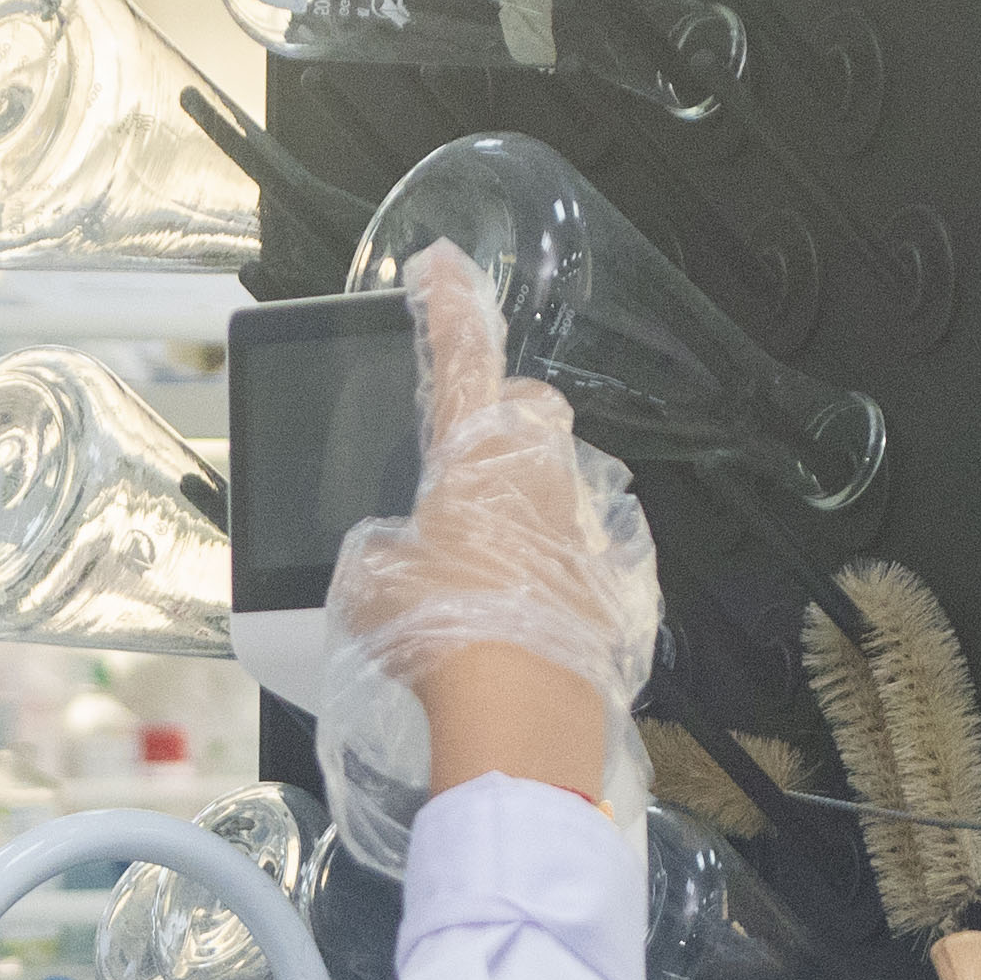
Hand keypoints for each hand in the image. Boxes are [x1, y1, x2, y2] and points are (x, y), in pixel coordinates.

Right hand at [309, 247, 652, 851]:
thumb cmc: (440, 635)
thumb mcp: (366, 583)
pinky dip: (553, 576)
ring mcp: (585, 528)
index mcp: (476, 454)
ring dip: (523, 512)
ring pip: (558, 490)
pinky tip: (522, 617)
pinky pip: (582, 559)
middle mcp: (542, 474)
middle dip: (500, 425)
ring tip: (480, 570)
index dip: (447, 306)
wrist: (521, 714)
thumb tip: (395, 559)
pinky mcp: (614, 586)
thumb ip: (380, 548)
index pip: (461, 354)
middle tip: (459, 471)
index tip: (441, 266)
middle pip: (531, 414)